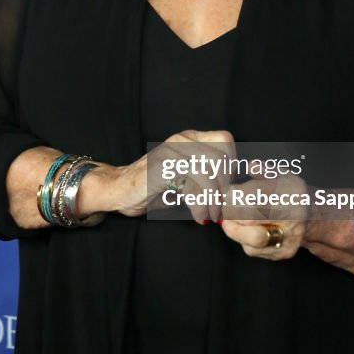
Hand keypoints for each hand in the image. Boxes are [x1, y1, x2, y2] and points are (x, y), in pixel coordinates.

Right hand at [108, 129, 234, 223]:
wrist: (119, 189)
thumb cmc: (155, 185)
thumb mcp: (186, 174)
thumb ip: (207, 174)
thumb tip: (233, 189)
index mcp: (190, 138)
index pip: (225, 140)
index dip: (230, 164)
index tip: (224, 186)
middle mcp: (181, 140)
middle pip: (220, 159)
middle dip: (224, 187)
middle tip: (219, 205)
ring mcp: (170, 153)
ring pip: (208, 173)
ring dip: (213, 200)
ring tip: (210, 214)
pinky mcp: (160, 169)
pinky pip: (191, 186)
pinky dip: (199, 206)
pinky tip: (198, 216)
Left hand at [220, 171, 308, 260]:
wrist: (313, 219)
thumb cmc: (293, 195)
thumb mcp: (283, 175)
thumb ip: (266, 170)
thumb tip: (251, 167)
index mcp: (292, 194)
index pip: (256, 195)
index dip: (236, 194)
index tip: (229, 192)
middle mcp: (293, 218)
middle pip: (250, 218)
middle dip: (231, 212)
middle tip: (226, 206)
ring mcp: (288, 238)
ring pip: (250, 238)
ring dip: (234, 228)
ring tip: (233, 218)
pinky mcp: (282, 253)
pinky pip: (252, 249)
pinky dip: (243, 238)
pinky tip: (246, 229)